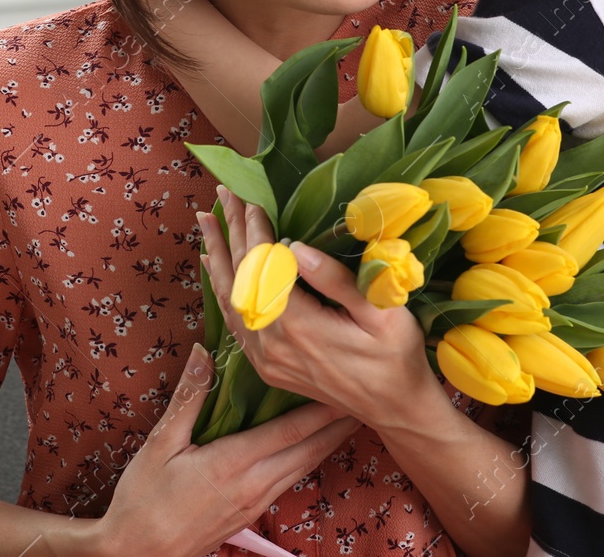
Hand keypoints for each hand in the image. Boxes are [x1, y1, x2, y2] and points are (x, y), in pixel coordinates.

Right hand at [90, 342, 360, 556]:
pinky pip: (290, 480)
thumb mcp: (160, 443)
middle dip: (338, 424)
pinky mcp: (251, 513)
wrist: (138, 553)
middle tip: (365, 397)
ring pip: (303, 467)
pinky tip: (313, 448)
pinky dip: (308, 458)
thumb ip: (188, 396)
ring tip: (349, 418)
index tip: (345, 386)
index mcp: (234, 463)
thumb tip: (204, 352)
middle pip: (309, 450)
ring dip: (328, 442)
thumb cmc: (144, 499)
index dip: (322, 409)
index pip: (291, 430)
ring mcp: (256, 502)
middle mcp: (254, 484)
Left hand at [196, 186, 445, 430]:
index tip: (252, 201)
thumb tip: (296, 247)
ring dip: (218, 257)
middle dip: (231, 234)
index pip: (264, 269)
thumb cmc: (396, 355)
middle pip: (241, 280)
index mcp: (299, 327)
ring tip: (207, 221)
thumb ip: (336, 281)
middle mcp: (272, 345)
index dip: (256, 233)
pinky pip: (235, 323)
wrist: (395, 408)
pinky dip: (222, 290)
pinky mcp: (266, 367)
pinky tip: (215, 268)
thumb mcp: (381, 313)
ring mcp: (266, 359)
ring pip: (230, 300)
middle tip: (223, 194)